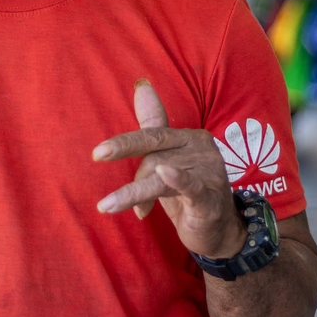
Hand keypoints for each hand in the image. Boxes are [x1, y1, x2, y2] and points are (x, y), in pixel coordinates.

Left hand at [92, 81, 246, 259]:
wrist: (219, 231)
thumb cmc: (189, 192)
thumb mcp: (167, 159)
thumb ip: (153, 125)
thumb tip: (141, 85)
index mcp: (188, 137)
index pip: (152, 136)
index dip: (126, 141)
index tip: (98, 149)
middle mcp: (200, 149)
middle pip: (155, 151)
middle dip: (126, 151)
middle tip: (97, 155)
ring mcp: (208, 172)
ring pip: (161, 175)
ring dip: (133, 193)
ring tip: (107, 205)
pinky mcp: (210, 197)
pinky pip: (191, 185)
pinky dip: (178, 179)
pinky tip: (165, 174)